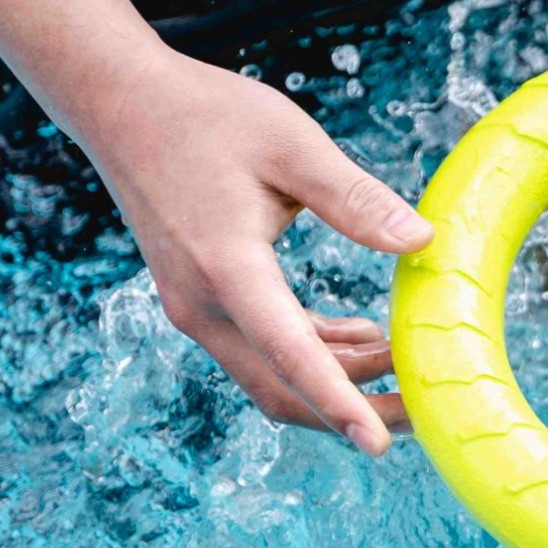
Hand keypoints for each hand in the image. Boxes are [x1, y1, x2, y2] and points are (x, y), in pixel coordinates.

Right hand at [76, 48, 433, 452]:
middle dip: (355, 411)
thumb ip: (356, 200)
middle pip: (283, 388)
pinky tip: (363, 334)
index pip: (291, 356)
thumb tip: (423, 242)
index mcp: (226, 269)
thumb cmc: (207, 116)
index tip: (381, 444)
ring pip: (273, 375)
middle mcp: (203, 304)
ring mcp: (197, 307)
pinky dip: (314, 353)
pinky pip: (262, 347)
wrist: (122, 103)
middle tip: (425, 413)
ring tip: (408, 370)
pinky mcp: (202, 297)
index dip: (342, 404)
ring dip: (339, 383)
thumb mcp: (293, 145)